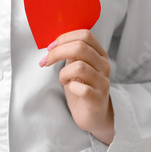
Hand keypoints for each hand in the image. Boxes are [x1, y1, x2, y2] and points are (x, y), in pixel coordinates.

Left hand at [39, 30, 113, 144]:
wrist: (93, 116)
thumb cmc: (82, 88)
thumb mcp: (76, 67)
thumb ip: (70, 54)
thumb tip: (53, 44)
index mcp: (99, 54)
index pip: (85, 35)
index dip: (64, 38)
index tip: (50, 48)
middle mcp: (104, 66)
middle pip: (80, 47)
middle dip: (57, 52)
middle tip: (46, 61)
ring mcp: (103, 82)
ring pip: (79, 67)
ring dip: (63, 73)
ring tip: (63, 80)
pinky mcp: (98, 99)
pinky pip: (82, 89)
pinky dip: (71, 87)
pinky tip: (71, 89)